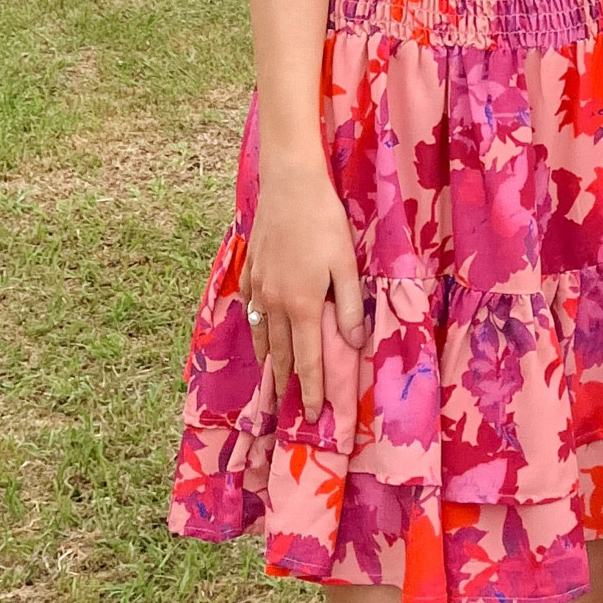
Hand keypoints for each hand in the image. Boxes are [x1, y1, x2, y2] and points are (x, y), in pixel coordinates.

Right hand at [240, 157, 365, 423]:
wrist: (289, 186)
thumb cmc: (325, 222)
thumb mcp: (347, 265)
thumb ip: (350, 307)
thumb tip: (353, 345)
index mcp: (302, 306)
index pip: (308, 360)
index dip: (311, 390)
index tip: (313, 416)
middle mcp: (274, 304)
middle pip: (281, 354)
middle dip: (288, 383)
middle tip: (290, 408)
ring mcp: (257, 288)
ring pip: (261, 334)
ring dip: (269, 360)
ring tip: (274, 381)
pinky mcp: (250, 271)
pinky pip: (250, 310)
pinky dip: (255, 328)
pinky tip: (259, 333)